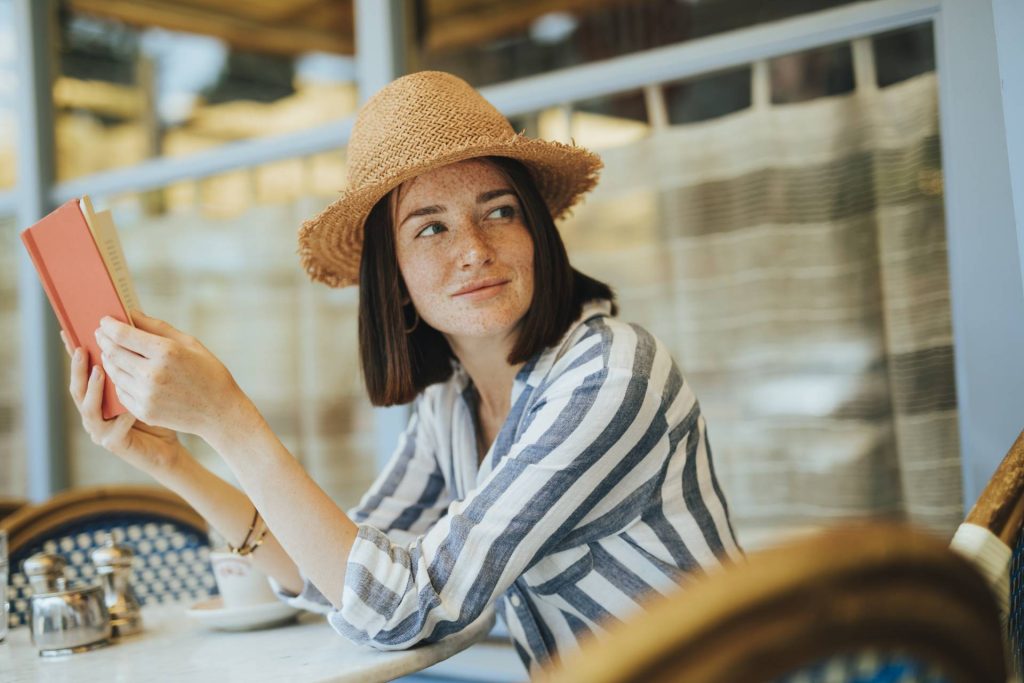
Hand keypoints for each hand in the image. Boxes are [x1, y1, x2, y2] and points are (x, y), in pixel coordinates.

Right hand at [62, 329, 181, 475]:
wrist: (189, 431)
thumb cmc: (171, 400)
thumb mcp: (155, 372)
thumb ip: (142, 349)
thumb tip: (130, 317)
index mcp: (101, 390)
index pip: (83, 368)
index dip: (74, 351)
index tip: (69, 332)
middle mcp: (96, 408)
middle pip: (77, 385)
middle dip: (78, 367)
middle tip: (83, 347)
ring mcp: (101, 427)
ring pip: (87, 407)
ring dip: (92, 388)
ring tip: (100, 370)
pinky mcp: (114, 442)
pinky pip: (113, 428)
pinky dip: (120, 416)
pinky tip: (129, 407)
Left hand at [93, 310, 247, 440]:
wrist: (220, 412)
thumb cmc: (208, 373)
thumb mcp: (190, 343)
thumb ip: (158, 328)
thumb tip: (131, 314)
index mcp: (166, 352)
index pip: (123, 334)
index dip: (109, 325)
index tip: (104, 321)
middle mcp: (153, 373)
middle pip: (113, 352)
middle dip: (104, 340)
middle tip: (101, 334)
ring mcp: (146, 395)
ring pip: (113, 372)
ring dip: (108, 359)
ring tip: (110, 352)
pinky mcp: (144, 411)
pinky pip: (120, 391)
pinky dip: (119, 380)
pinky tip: (123, 373)